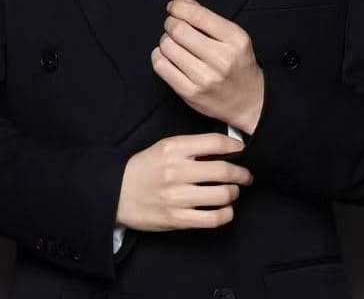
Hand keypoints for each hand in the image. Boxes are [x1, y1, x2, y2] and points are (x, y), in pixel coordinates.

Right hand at [116, 132, 253, 232]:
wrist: (117, 193)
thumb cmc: (145, 168)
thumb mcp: (164, 147)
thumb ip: (192, 146)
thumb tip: (225, 147)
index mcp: (174, 148)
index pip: (215, 143)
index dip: (236, 147)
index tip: (243, 150)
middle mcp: (177, 171)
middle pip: (224, 171)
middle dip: (242, 174)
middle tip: (246, 176)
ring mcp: (177, 197)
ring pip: (222, 195)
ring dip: (234, 194)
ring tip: (233, 192)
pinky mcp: (177, 219)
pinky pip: (212, 219)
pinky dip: (226, 214)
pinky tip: (226, 210)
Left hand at [151, 0, 264, 134]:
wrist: (250, 101)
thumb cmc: (238, 62)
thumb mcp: (230, 34)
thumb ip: (202, 12)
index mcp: (234, 39)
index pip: (197, 15)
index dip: (179, 7)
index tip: (174, 7)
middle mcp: (221, 59)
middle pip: (178, 30)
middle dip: (170, 23)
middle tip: (173, 25)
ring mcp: (205, 78)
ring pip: (167, 47)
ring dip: (165, 40)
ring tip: (173, 42)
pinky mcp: (190, 93)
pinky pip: (161, 66)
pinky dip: (159, 56)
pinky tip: (168, 56)